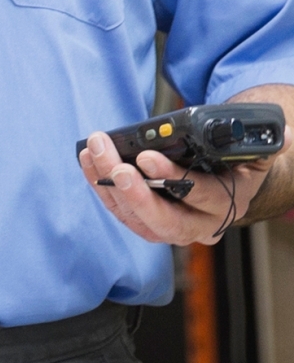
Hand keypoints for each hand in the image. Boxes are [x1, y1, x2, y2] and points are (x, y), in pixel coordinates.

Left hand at [79, 131, 269, 245]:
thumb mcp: (256, 154)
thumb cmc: (238, 164)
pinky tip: (89, 160)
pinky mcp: (146, 221)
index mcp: (226, 205)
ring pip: (135, 216)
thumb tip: (284, 135)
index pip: (198, 196)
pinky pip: (120, 209)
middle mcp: (198, 225)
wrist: (228, 181)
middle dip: (134, 192)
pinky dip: (100, 185)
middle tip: (114, 165)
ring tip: (95, 150)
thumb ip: (263, 146)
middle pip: (161, 219)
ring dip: (108, 184)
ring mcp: (170, 227)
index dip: (172, 179)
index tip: (147, 158)